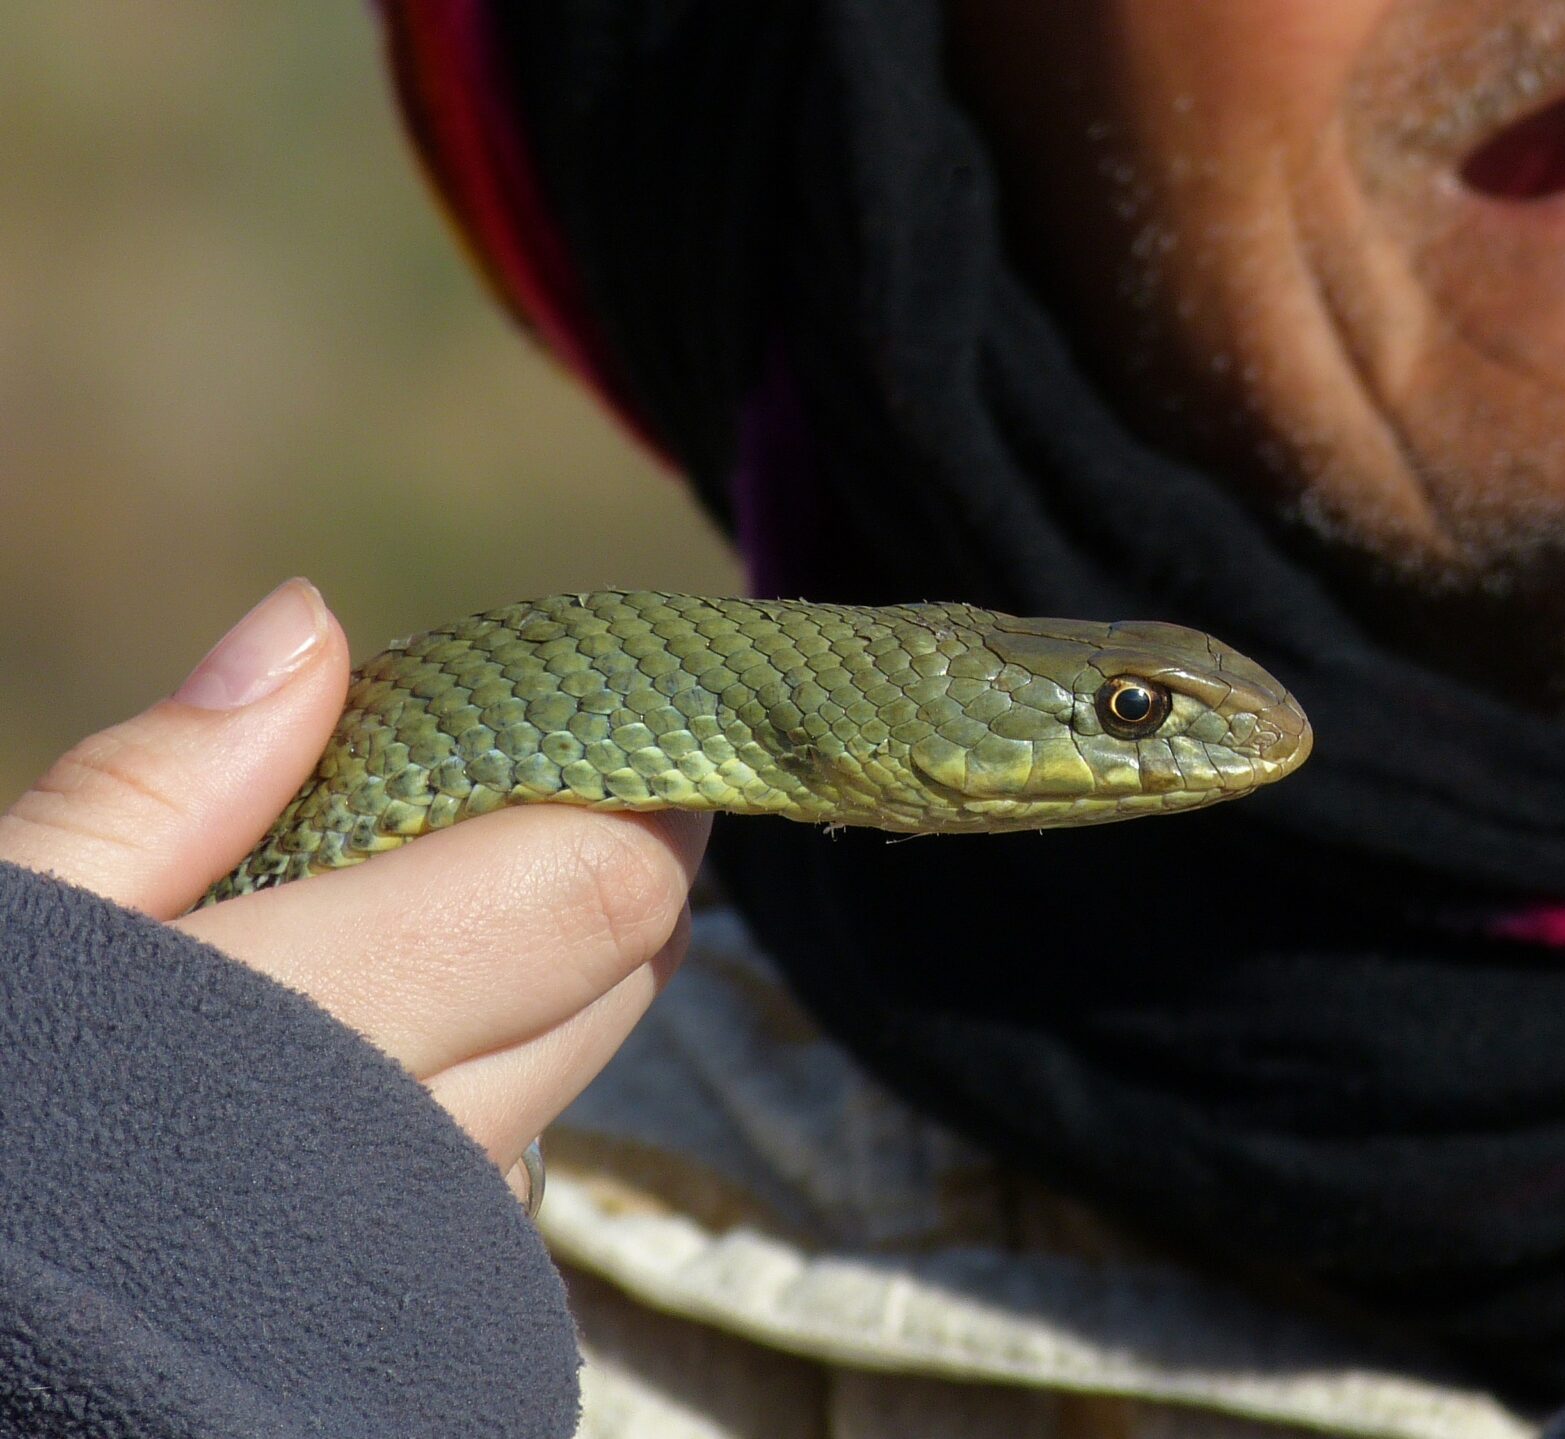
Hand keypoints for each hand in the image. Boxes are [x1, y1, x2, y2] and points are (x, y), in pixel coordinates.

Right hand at [0, 579, 708, 1203]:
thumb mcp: (12, 928)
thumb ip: (165, 785)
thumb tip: (309, 626)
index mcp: (322, 1032)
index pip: (598, 886)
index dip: (620, 784)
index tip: (572, 713)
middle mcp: (414, 1155)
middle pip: (622, 968)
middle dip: (600, 857)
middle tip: (501, 788)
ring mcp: (427, 1250)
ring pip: (579, 1064)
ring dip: (545, 973)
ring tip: (413, 913)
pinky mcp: (421, 1311)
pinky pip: (512, 1159)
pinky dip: (485, 1080)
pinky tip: (365, 1050)